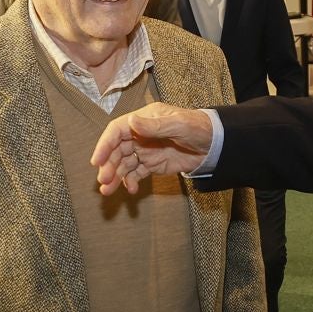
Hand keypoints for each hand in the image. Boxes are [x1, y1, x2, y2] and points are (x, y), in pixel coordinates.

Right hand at [92, 103, 214, 194]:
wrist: (216, 144)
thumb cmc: (198, 127)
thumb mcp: (178, 125)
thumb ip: (154, 126)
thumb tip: (131, 122)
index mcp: (143, 120)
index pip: (117, 131)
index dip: (105, 145)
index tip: (96, 161)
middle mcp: (141, 134)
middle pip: (118, 150)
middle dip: (109, 165)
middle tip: (103, 181)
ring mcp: (146, 150)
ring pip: (124, 164)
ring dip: (115, 176)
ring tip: (108, 191)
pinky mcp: (153, 164)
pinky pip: (136, 173)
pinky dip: (131, 181)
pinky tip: (131, 190)